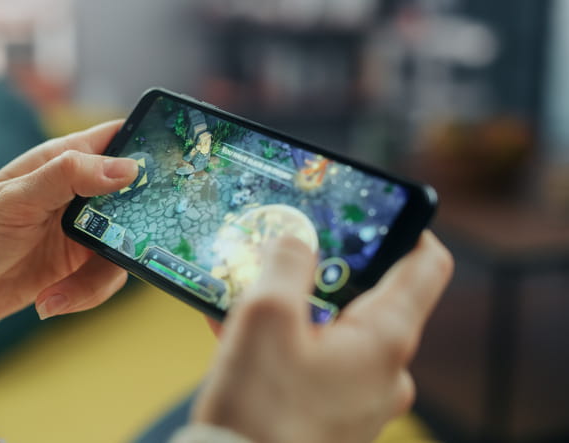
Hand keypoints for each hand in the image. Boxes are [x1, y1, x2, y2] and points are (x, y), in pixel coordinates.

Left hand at [0, 121, 138, 327]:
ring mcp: (83, 230)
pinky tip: (49, 301)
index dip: (147, 144)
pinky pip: (106, 277)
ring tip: (56, 294)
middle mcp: (79, 193)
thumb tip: (127, 167)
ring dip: (98, 276)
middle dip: (143, 221)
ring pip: (126, 244)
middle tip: (140, 241)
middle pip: (134, 196)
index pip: (115, 139)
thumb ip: (68, 177)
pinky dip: (85, 294)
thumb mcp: (15, 201)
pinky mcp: (80, 265)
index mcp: (61, 162)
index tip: (176, 163)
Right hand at [191, 231, 452, 442]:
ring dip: (294, 308)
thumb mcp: (266, 317)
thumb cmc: (260, 410)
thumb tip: (296, 238)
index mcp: (385, 338)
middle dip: (322, 270)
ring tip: (246, 297)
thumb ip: (286, 263)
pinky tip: (241, 336)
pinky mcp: (332, 416)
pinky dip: (285, 344)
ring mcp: (360, 398)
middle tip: (282, 257)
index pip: (425, 263)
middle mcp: (384, 370)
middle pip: (369, 295)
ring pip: (334, 330)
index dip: (404, 226)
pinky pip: (316, 363)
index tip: (367, 210)